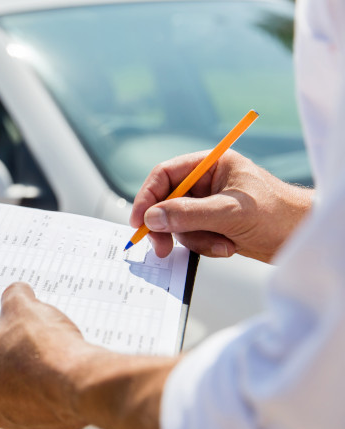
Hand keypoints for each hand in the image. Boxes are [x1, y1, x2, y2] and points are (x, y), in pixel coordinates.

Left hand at [0, 282, 93, 428]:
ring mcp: (11, 422)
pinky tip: (59, 373)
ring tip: (45, 354)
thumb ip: (13, 297)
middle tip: (21, 336)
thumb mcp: (23, 307)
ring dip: (25, 376)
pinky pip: (38, 406)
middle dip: (3, 355)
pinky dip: (46, 392)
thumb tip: (17, 293)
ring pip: (13, 392)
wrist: (81, 383)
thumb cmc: (42, 348)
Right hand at [130, 150, 312, 262]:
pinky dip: (206, 246)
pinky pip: (193, 236)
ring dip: (195, 239)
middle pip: (167, 201)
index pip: (166, 175)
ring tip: (222, 244)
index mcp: (212, 165)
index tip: (139, 221)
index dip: (148, 197)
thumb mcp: (229, 212)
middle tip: (162, 248)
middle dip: (168, 226)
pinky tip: (228, 247)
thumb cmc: (278, 214)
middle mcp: (208, 182)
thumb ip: (188, 214)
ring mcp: (210, 204)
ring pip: (179, 223)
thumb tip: (152, 218)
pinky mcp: (214, 225)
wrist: (304, 238)